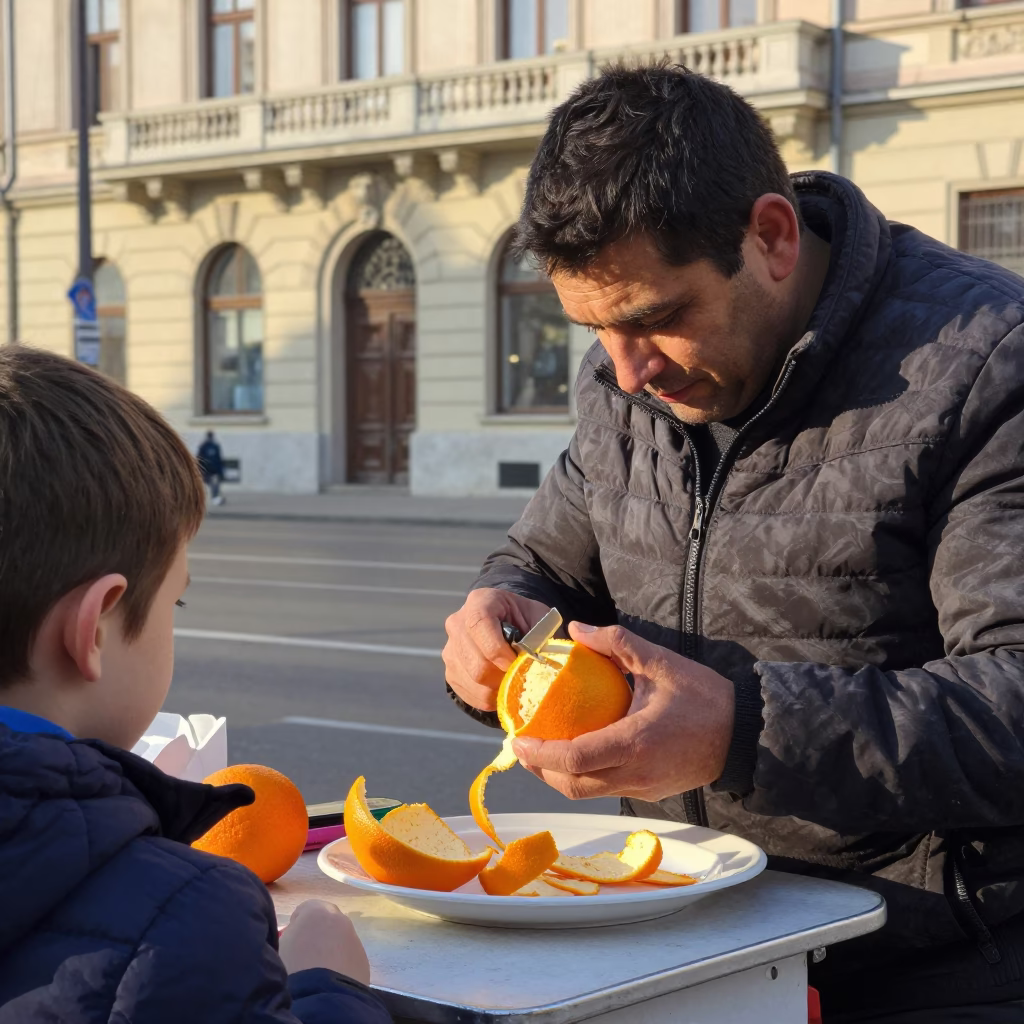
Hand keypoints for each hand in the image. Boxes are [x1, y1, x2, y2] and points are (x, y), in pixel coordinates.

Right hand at [278, 900, 370, 984]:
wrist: (322, 995)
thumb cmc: (294, 967)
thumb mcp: (282, 946)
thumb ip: (290, 935)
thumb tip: (295, 937)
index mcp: (316, 911)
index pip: (305, 910)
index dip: (296, 924)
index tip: (291, 940)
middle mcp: (339, 918)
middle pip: (326, 921)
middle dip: (318, 933)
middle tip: (305, 953)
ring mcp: (354, 938)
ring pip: (340, 939)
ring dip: (331, 948)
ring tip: (319, 969)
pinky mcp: (363, 958)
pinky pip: (349, 957)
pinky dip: (341, 963)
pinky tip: (331, 978)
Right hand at [442, 588, 550, 711]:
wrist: (507, 624)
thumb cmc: (526, 620)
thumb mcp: (539, 617)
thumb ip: (542, 635)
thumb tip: (542, 662)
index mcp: (480, 601)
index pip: (479, 625)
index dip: (499, 651)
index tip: (518, 663)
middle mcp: (458, 623)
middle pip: (477, 663)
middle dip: (504, 675)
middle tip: (522, 676)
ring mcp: (450, 649)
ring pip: (474, 682)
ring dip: (499, 688)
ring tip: (514, 680)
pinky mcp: (450, 671)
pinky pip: (470, 694)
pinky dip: (491, 697)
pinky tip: (503, 686)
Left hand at [512, 622, 735, 801]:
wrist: (746, 736)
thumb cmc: (704, 698)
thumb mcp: (661, 662)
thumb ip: (616, 643)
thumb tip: (576, 629)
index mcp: (636, 742)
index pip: (576, 758)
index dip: (541, 753)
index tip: (518, 739)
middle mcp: (635, 773)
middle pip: (573, 785)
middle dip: (540, 770)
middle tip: (521, 747)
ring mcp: (642, 788)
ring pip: (587, 793)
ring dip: (558, 777)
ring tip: (540, 752)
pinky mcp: (649, 793)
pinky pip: (605, 790)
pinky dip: (582, 778)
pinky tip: (574, 755)